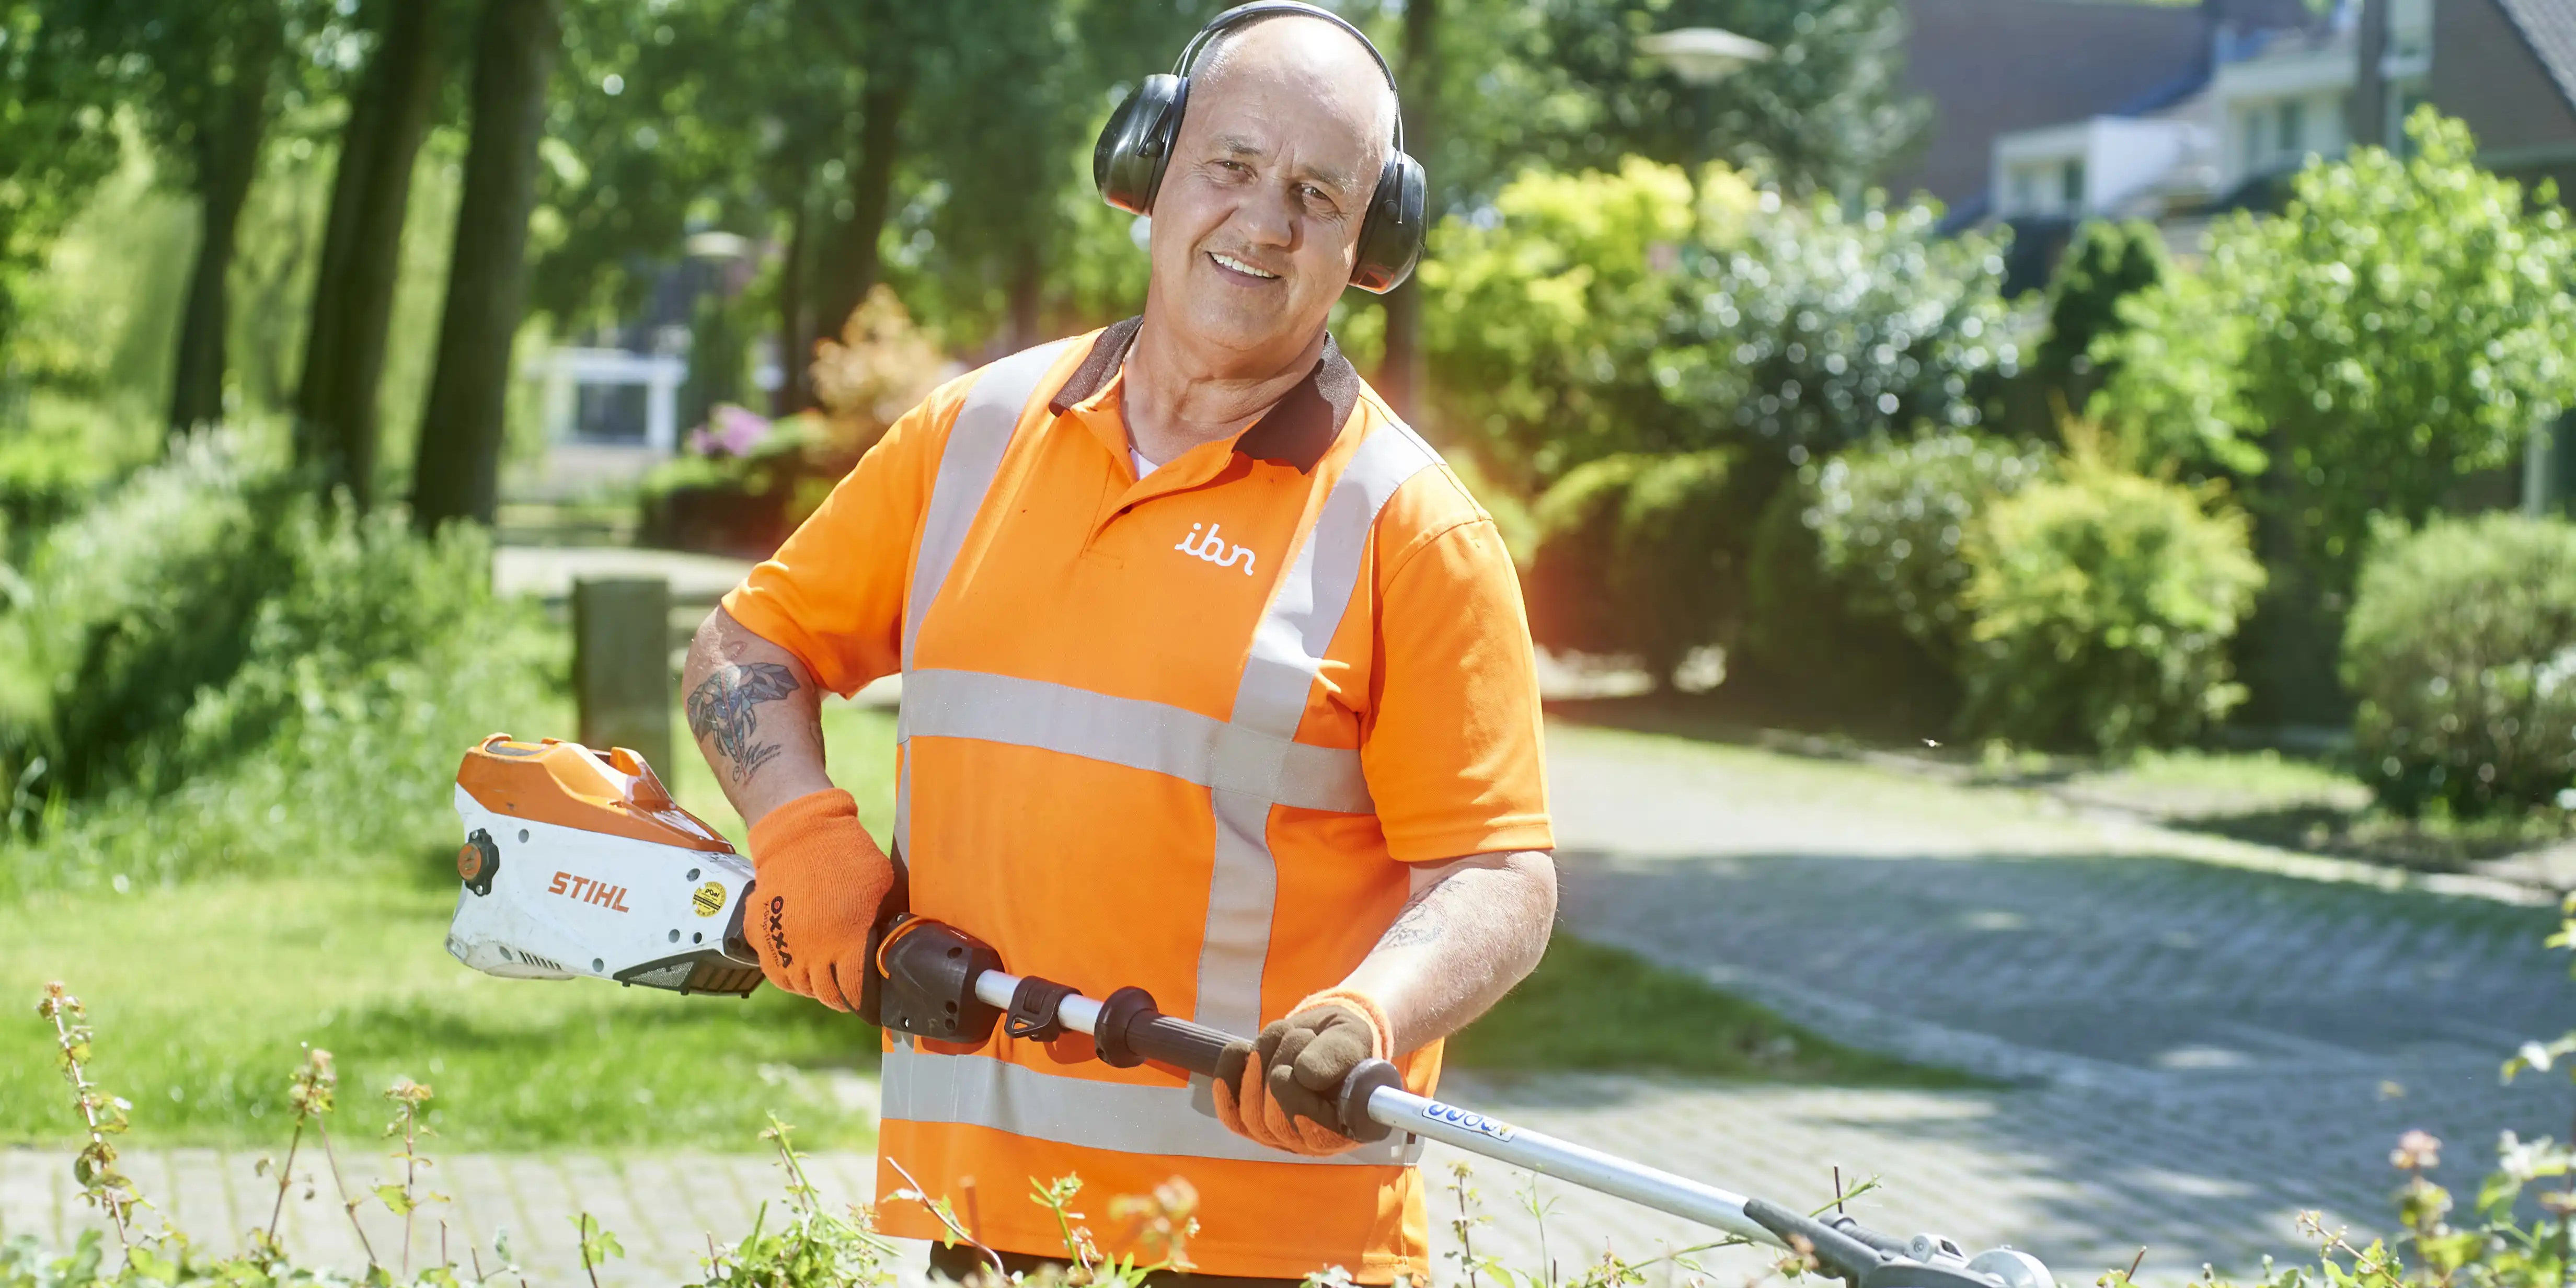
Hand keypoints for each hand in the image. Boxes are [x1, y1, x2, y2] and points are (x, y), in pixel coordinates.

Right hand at [744, 788, 893, 1011]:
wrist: (801, 836)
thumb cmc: (848, 857)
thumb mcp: (882, 890)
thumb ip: (885, 924)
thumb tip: (893, 946)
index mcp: (846, 943)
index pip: (854, 990)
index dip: (863, 998)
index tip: (869, 999)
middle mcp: (812, 952)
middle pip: (826, 994)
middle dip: (840, 997)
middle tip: (849, 994)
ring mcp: (782, 946)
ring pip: (800, 986)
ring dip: (815, 988)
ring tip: (826, 984)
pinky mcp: (761, 936)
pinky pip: (774, 973)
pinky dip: (788, 979)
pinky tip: (800, 975)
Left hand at [1213, 990, 1389, 1154]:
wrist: (1319, 1036)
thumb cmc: (1341, 1042)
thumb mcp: (1350, 1037)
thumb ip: (1337, 1054)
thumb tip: (1305, 1074)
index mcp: (1347, 1129)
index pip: (1318, 1137)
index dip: (1299, 1104)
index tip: (1301, 1068)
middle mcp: (1312, 1143)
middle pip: (1276, 1124)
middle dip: (1281, 1066)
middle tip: (1301, 1034)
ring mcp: (1277, 1137)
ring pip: (1250, 1117)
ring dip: (1260, 1062)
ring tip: (1282, 1034)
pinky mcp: (1249, 1124)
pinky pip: (1228, 1111)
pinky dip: (1228, 1074)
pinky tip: (1241, 1048)